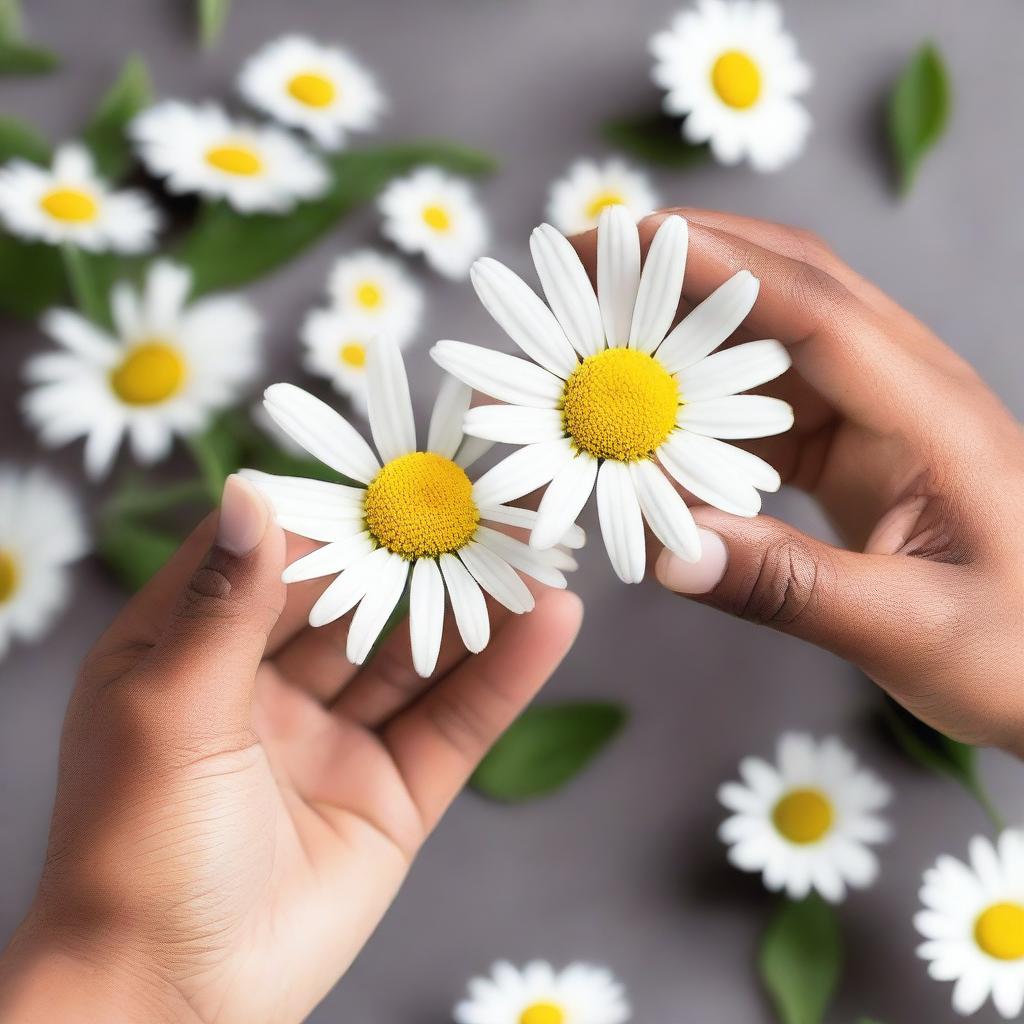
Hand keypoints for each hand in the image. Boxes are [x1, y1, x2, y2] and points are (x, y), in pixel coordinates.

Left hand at [0, 476, 581, 1022]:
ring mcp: (336, 734)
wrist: (170, 1008)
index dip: (336, 501)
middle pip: (362, 595)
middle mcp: (268, 682)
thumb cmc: (135, 854)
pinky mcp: (392, 789)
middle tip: (496, 490)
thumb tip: (249, 489)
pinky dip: (505, 673)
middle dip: (424, 546)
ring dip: (477, 601)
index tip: (400, 453)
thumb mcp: (170, 711)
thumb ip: (225, 603)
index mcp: (196, 648)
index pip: (276, 549)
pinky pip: (455, 719)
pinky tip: (552, 619)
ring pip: (417, 651)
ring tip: (544, 541)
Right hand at [577, 209, 1023, 754]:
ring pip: (771, 335)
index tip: (628, 244)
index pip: (816, 308)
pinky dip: (703, 394)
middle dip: (687, 259)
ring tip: (602, 326)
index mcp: (933, 415)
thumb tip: (666, 554)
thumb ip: (790, 587)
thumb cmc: (1023, 652)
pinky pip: (767, 396)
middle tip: (588, 264)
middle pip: (789, 286)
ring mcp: (878, 412)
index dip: (719, 266)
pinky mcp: (853, 444)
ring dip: (687, 322)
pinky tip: (653, 415)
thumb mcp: (912, 632)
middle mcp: (904, 390)